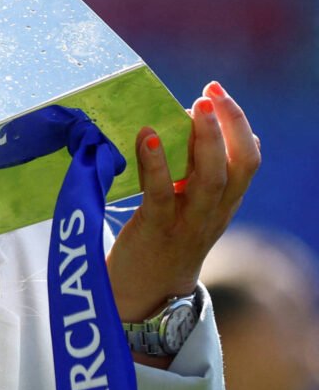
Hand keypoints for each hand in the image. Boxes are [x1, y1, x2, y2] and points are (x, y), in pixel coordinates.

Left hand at [107, 81, 260, 325]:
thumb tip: (177, 127)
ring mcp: (188, 223)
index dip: (239, 125)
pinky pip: (162, 193)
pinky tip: (147, 138)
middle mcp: (213, 213)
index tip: (218, 94)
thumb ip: (191, 177)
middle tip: (211, 92)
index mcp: (224, 204)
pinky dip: (157, 163)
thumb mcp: (187, 209)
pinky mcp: (156, 230)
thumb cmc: (160, 243)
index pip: (248, 161)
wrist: (142, 297)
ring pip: (210, 179)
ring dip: (204, 140)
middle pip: (238, 165)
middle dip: (229, 124)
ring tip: (194, 107)